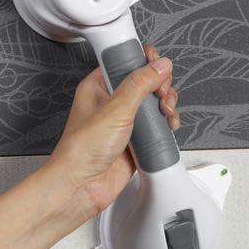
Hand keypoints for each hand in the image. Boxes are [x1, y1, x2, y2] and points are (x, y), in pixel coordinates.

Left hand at [44, 44, 178, 221]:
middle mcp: (112, 102)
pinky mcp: (136, 140)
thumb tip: (159, 65)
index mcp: (99, 86)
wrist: (81, 188)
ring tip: (165, 111)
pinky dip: (166, 124)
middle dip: (161, 85)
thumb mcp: (115, 109)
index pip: (126, 62)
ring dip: (166, 104)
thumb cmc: (81, 150)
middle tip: (161, 94)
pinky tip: (168, 126)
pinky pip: (157, 126)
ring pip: (154, 103)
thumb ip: (140, 84)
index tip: (158, 66)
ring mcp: (125, 121)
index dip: (145, 61)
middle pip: (146, 81)